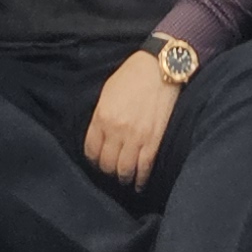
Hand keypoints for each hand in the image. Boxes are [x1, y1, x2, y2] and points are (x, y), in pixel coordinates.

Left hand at [85, 50, 181, 186]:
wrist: (160, 67)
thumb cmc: (132, 75)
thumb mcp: (108, 92)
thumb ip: (101, 116)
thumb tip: (100, 136)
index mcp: (102, 117)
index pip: (91, 150)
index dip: (94, 159)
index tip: (98, 160)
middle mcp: (116, 130)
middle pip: (107, 164)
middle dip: (108, 170)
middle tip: (112, 170)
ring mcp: (136, 137)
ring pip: (124, 170)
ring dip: (123, 177)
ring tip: (125, 178)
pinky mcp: (154, 140)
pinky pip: (144, 167)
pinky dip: (141, 179)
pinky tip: (139, 184)